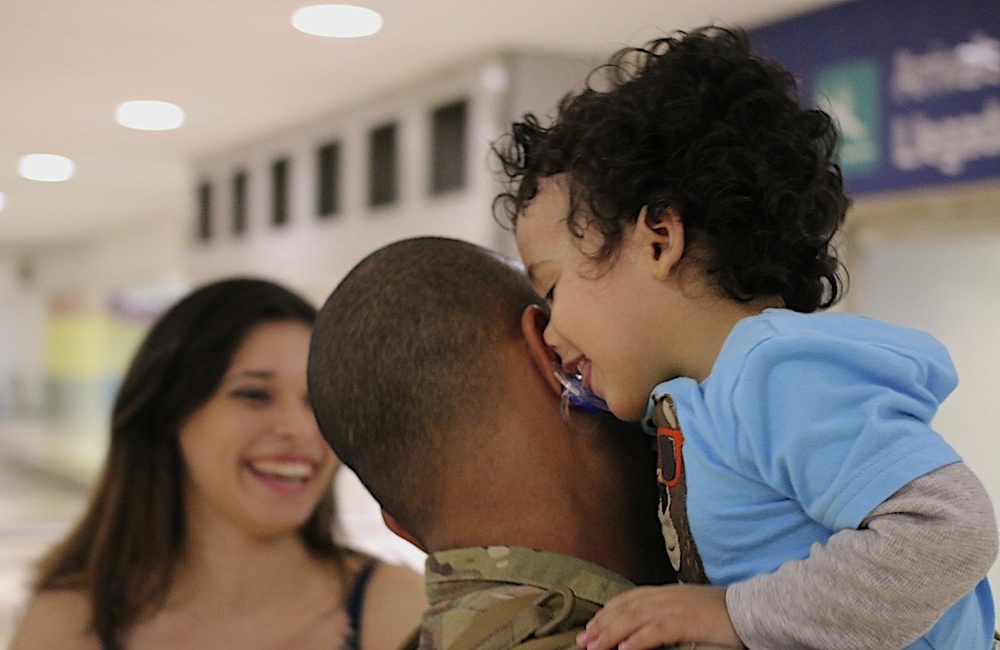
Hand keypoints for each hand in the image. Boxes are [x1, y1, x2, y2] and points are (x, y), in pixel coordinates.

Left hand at [575, 584, 743, 649]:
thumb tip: (645, 628)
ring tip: (595, 647)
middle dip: (601, 625)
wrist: (749, 609)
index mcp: (665, 592)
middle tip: (583, 641)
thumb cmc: (721, 613)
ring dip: (611, 634)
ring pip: (633, 619)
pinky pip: (656, 631)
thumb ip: (666, 614)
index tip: (590, 627)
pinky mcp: (686, 622)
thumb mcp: (687, 608)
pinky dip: (638, 640)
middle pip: (624, 609)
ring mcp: (674, 608)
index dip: (606, 613)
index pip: (627, 599)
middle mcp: (665, 596)